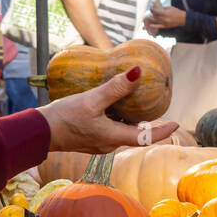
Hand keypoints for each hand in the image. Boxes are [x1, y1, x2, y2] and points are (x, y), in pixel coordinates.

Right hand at [38, 67, 179, 152]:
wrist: (39, 132)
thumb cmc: (64, 117)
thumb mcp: (92, 100)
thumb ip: (115, 88)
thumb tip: (138, 72)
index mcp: (113, 138)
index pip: (145, 139)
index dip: (162, 132)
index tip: (176, 124)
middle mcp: (108, 144)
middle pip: (134, 135)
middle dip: (146, 123)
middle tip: (154, 106)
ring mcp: (98, 143)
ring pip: (121, 131)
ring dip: (129, 119)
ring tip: (134, 102)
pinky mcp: (88, 139)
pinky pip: (109, 129)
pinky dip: (115, 118)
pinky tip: (111, 105)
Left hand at [145, 3, 186, 30]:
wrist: (182, 19)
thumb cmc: (176, 12)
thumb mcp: (170, 8)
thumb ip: (163, 8)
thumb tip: (158, 8)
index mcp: (166, 13)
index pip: (157, 11)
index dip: (153, 10)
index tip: (151, 8)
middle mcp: (165, 19)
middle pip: (155, 16)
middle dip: (152, 14)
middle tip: (150, 12)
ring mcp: (165, 23)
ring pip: (156, 21)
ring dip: (151, 20)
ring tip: (148, 18)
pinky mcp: (166, 26)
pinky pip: (159, 26)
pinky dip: (155, 26)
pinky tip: (150, 25)